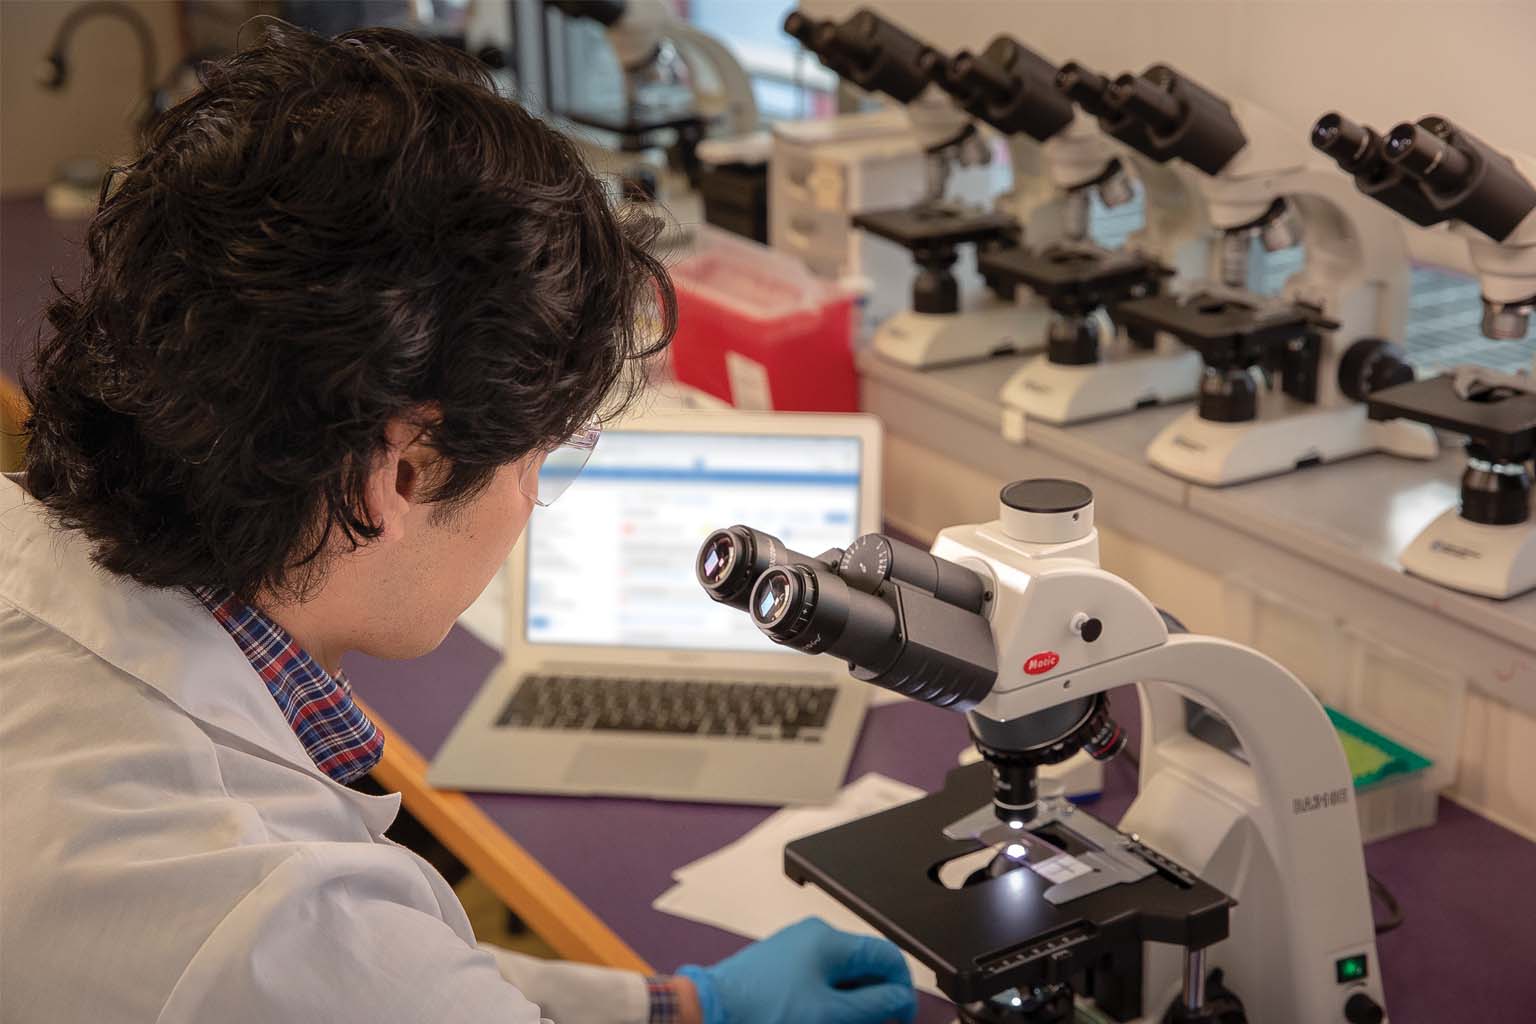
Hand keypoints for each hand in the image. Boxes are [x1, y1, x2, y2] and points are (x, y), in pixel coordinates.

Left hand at [677, 918, 916, 1023]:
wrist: (711, 1010)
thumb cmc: (761, 1010)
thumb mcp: (829, 1014)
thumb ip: (873, 1005)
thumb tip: (899, 998)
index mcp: (828, 939)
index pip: (885, 954)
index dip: (902, 987)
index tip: (902, 1015)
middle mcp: (812, 935)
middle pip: (863, 962)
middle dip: (874, 996)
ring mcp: (794, 947)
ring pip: (841, 972)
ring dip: (852, 1000)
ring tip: (844, 1023)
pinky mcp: (780, 963)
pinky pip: (818, 976)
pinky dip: (829, 997)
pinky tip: (821, 1017)